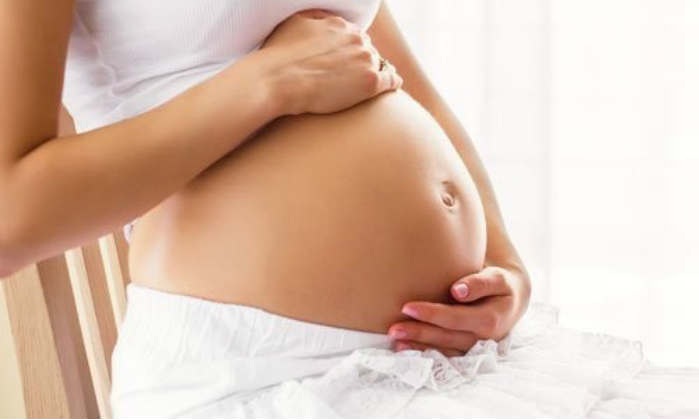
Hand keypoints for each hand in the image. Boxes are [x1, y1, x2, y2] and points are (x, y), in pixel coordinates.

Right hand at [257, 9, 401, 114]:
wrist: (278, 80)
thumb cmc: (279, 56)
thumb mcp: (294, 24)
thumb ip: (314, 19)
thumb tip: (325, 20)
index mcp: (340, 25)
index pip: (353, 36)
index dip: (348, 50)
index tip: (343, 62)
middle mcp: (356, 38)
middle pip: (367, 49)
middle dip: (360, 60)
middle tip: (350, 76)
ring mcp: (365, 59)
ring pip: (378, 63)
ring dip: (373, 71)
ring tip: (367, 84)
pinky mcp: (370, 82)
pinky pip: (390, 81)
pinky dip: (392, 82)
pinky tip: (392, 86)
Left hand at [387, 266, 530, 356]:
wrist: (510, 301)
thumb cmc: (500, 285)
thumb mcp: (498, 279)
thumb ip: (480, 283)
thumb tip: (458, 290)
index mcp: (492, 320)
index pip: (457, 318)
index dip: (432, 314)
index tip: (407, 307)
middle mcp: (483, 339)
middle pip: (447, 337)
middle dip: (419, 333)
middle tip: (394, 327)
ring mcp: (474, 348)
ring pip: (444, 350)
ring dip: (419, 346)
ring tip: (395, 339)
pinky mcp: (466, 352)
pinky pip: (444, 356)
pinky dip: (423, 353)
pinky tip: (403, 348)